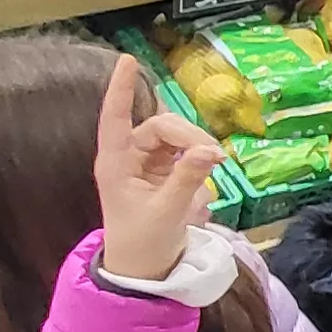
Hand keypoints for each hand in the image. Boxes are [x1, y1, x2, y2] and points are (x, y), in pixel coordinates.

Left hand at [94, 53, 222, 282]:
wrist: (146, 271)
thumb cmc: (143, 243)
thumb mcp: (167, 212)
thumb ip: (188, 178)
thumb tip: (211, 149)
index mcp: (116, 162)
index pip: (115, 117)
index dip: (121, 89)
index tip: (128, 60)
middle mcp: (129, 157)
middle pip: (161, 126)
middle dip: (189, 135)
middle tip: (216, 157)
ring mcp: (148, 163)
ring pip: (178, 137)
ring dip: (197, 148)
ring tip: (214, 169)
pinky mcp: (165, 173)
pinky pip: (187, 155)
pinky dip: (200, 163)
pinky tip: (205, 185)